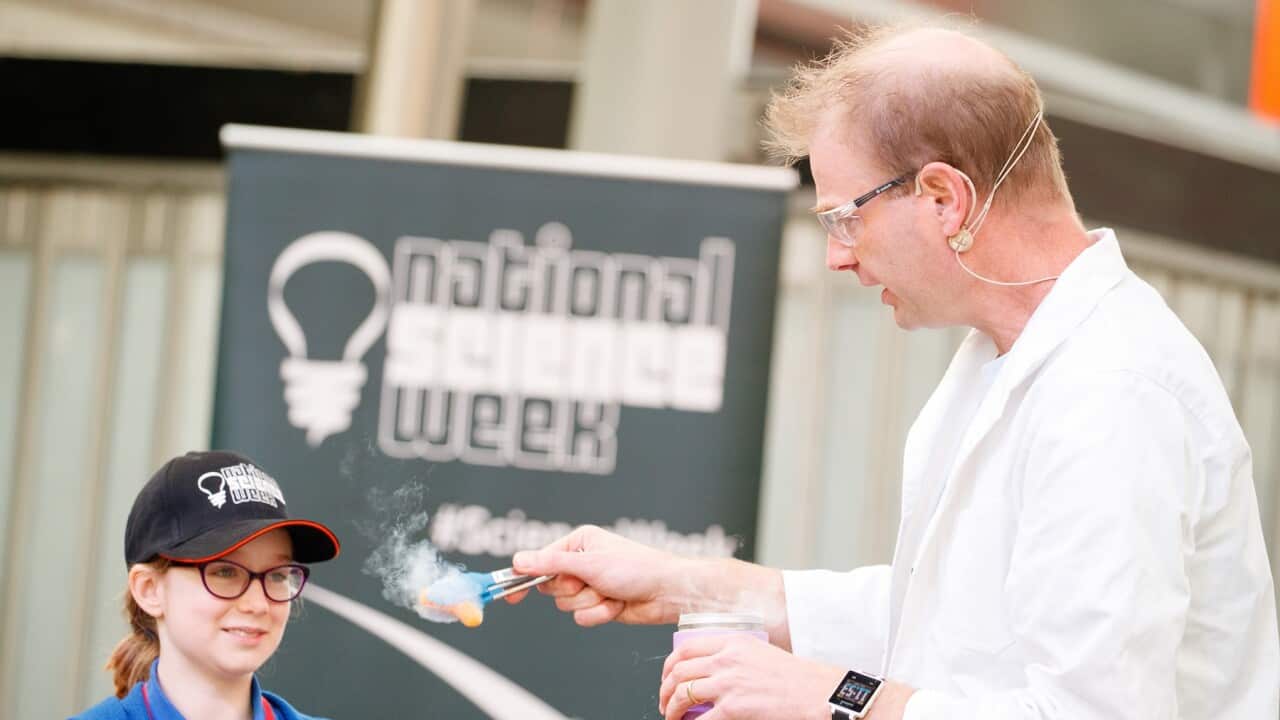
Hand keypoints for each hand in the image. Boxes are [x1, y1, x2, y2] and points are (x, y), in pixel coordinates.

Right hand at [507, 525, 689, 625]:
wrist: (667, 592)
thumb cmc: (636, 568)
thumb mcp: (589, 564)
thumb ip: (551, 564)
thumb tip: (518, 560)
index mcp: (578, 542)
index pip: (541, 560)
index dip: (526, 576)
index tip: (510, 592)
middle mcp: (581, 562)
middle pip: (551, 587)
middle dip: (573, 590)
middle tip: (591, 582)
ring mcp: (590, 584)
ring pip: (566, 605)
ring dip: (590, 603)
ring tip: (611, 592)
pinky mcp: (598, 604)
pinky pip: (582, 618)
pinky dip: (600, 614)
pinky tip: (617, 605)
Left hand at [659, 634, 843, 719]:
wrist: (815, 692)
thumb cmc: (793, 676)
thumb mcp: (759, 652)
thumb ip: (733, 656)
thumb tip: (709, 671)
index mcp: (732, 642)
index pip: (686, 648)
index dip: (668, 665)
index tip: (666, 677)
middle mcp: (726, 660)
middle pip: (679, 672)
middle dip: (664, 689)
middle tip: (664, 701)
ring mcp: (728, 683)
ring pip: (682, 694)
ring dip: (671, 709)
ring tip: (671, 716)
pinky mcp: (733, 707)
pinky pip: (699, 719)